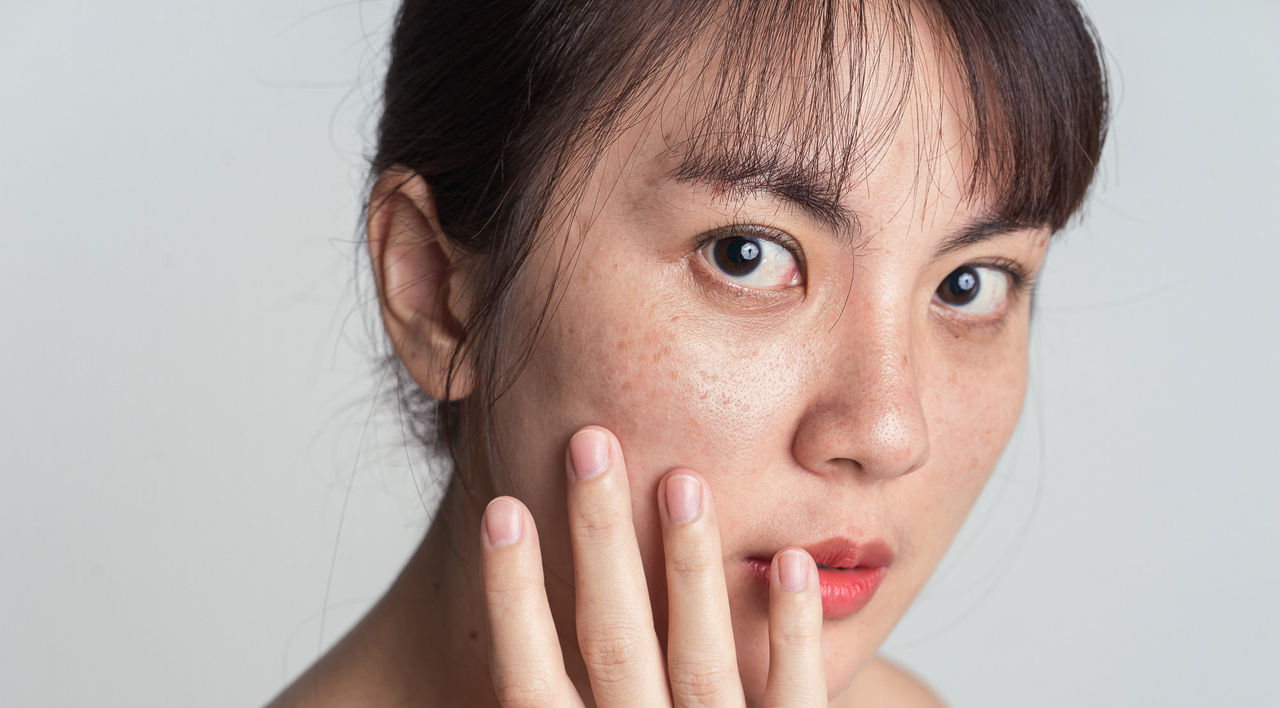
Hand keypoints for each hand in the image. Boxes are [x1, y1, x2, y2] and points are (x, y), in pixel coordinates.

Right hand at [479, 425, 826, 706]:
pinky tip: (793, 562)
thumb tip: (516, 652)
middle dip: (598, 541)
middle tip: (592, 445)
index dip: (512, 596)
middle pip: (612, 643)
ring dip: (690, 566)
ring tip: (683, 480)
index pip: (530, 681)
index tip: (502, 510)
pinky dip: (793, 632)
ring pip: (700, 659)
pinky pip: (795, 699)